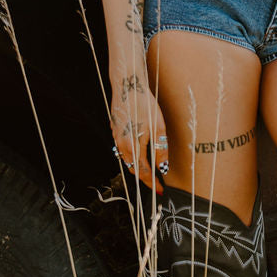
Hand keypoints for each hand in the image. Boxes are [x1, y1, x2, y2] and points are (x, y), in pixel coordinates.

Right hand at [110, 78, 167, 193]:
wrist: (127, 86)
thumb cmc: (145, 105)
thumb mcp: (158, 127)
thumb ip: (160, 150)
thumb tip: (162, 168)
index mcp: (132, 147)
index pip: (143, 172)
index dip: (152, 183)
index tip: (160, 190)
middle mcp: (121, 145)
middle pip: (133, 168)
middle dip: (144, 178)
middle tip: (155, 183)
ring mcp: (116, 137)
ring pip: (126, 159)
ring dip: (137, 167)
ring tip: (149, 171)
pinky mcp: (115, 130)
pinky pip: (122, 148)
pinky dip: (131, 155)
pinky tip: (138, 152)